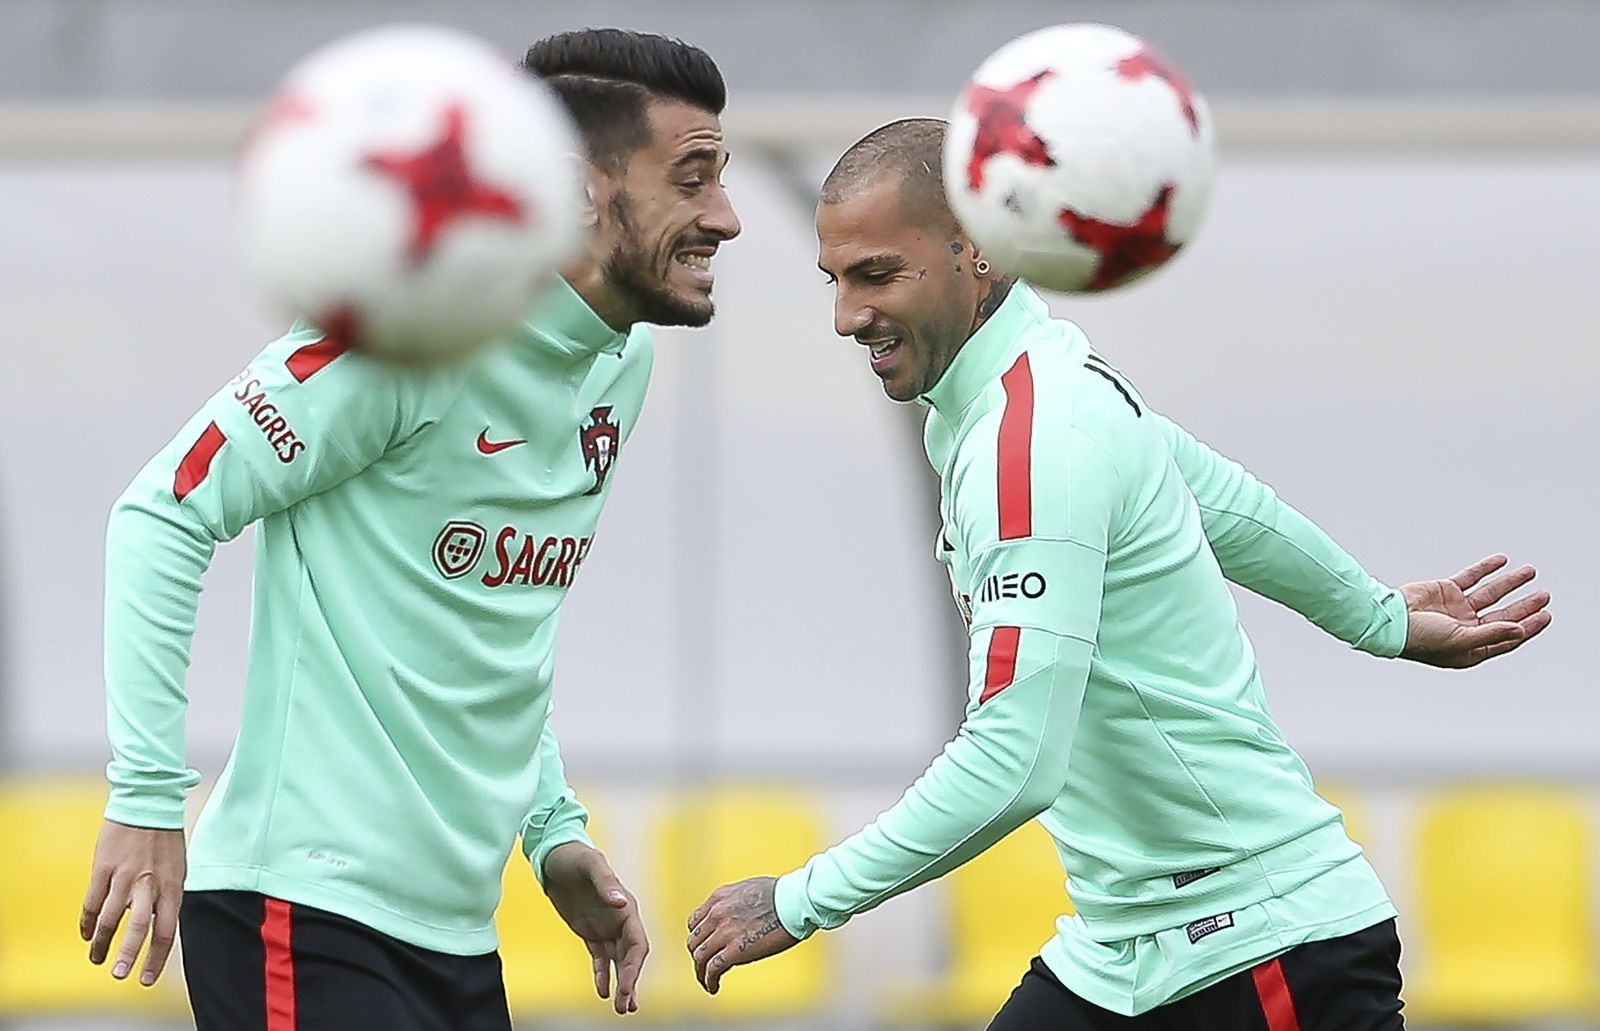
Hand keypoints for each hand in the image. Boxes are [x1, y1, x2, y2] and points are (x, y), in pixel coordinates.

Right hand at [80, 821, 185, 985]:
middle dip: (128, 955)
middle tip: (119, 975)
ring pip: (111, 918)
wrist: (148, 803)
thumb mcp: (178, 869)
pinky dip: (88, 921)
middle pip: (140, 928)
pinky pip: (93, 901)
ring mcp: (125, 876)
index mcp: (173, 886)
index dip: (156, 957)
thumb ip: (168, 896)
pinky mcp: (104, 868)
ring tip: (97, 959)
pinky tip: (86, 934)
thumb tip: (157, 923)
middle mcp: (150, 884)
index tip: (147, 978)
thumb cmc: (165, 839)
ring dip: (103, 942)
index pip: (167, 930)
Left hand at [542, 842, 648, 1013]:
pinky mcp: (590, 933)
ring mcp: (606, 928)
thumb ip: (606, 884)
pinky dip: (602, 976)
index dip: (634, 966)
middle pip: (631, 958)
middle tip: (627, 1007)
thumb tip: (621, 902)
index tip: (627, 985)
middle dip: (631, 983)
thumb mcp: (592, 866)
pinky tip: (603, 992)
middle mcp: (621, 921)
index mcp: (627, 908)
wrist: (555, 857)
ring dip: (622, 984)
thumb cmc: (576, 857)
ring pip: (618, 962)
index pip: (638, 944)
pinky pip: (600, 959)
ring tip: (622, 1008)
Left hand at [686, 876, 799, 993]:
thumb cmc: (781, 894)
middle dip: (698, 954)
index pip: (695, 921)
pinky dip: (708, 980)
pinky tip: (713, 987)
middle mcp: (716, 914)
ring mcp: (724, 932)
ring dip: (700, 971)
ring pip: (700, 956)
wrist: (794, 901)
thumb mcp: (747, 889)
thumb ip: (734, 902)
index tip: (704, 945)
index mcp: (719, 898)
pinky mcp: (735, 951)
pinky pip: (712, 969)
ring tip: (707, 980)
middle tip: (705, 964)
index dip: (698, 936)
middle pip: (694, 940)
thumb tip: (736, 914)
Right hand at [1399, 554, 1550, 667]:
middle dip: (1525, 605)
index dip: (1528, 627)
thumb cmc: (1418, 639)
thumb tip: (1519, 630)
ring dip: (1510, 583)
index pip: (1507, 636)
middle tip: (1544, 595)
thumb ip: (1492, 634)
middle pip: (1503, 615)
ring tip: (1529, 572)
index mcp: (1470, 648)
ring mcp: (1456, 609)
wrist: (1390, 620)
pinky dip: (1486, 569)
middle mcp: (1466, 629)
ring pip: (1491, 594)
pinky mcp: (1446, 591)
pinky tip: (1500, 561)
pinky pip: (1471, 577)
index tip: (1545, 615)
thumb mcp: (1460, 640)